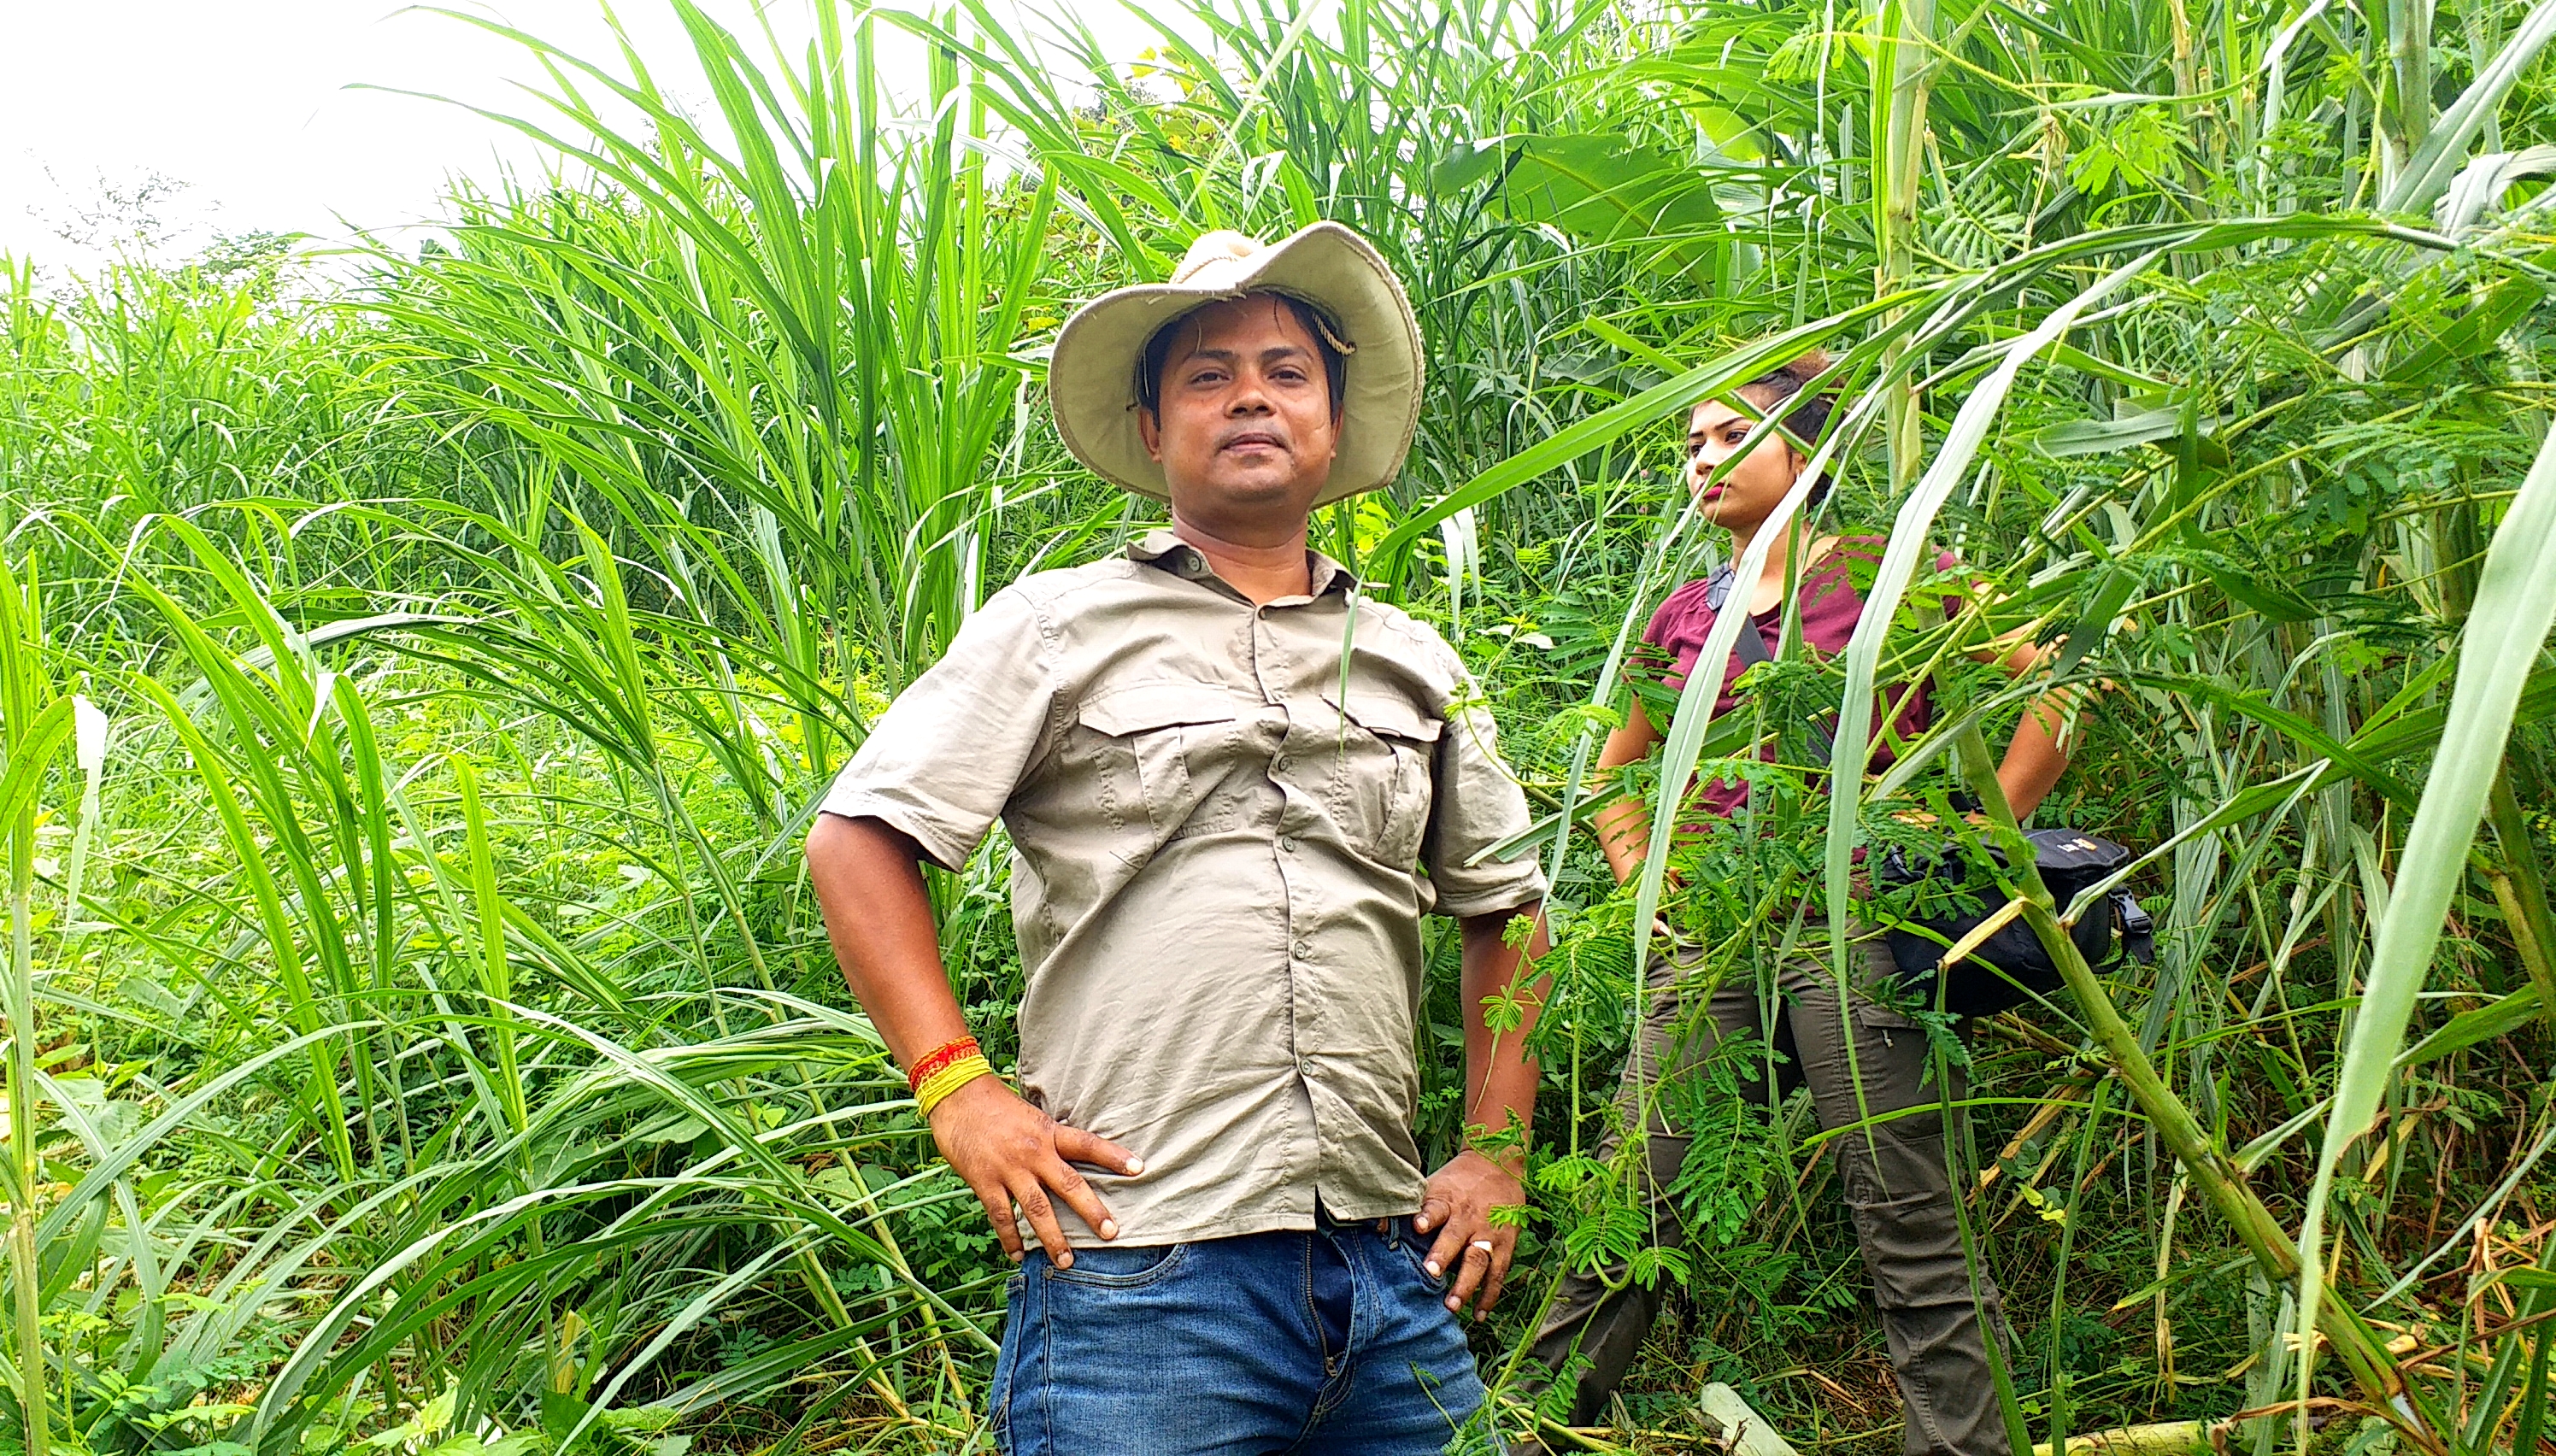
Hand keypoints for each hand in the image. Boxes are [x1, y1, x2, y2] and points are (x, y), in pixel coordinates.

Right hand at [928, 1075, 1141, 1268]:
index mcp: (1048, 1132)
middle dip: (1092, 1211)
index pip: (1089, 1144)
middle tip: (1111, 1232)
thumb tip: (1068, 1159)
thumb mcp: (1031, 1115)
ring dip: (1054, 1239)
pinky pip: (1002, 1216)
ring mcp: (1009, 1169)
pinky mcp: (984, 1182)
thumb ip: (1049, 1139)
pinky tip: (1018, 1255)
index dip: (1114, 1156)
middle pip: (1069, 1185)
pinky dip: (1011, 1238)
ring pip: (1038, 1210)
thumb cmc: (994, 1104)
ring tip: (1067, 1262)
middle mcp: (1034, 1152)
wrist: (956, 1096)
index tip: (1139, 1169)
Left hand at [1412, 1148, 1524, 1316]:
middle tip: (1430, 1273)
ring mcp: (1488, 1234)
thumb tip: (1378, 1227)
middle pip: (1456, 1238)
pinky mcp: (1505, 1246)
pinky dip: (1489, 1296)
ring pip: (1478, 1261)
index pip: (1436, 1208)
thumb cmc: (1456, 1181)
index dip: (1427, 1217)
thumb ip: (1409, 1207)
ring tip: (1452, 1305)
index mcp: (1447, 1200)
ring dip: (1466, 1284)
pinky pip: (1497, 1274)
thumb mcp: (1432, 1185)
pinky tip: (1479, 1315)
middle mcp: (1468, 1218)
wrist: (1498, 1164)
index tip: (1417, 1225)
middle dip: (1443, 1256)